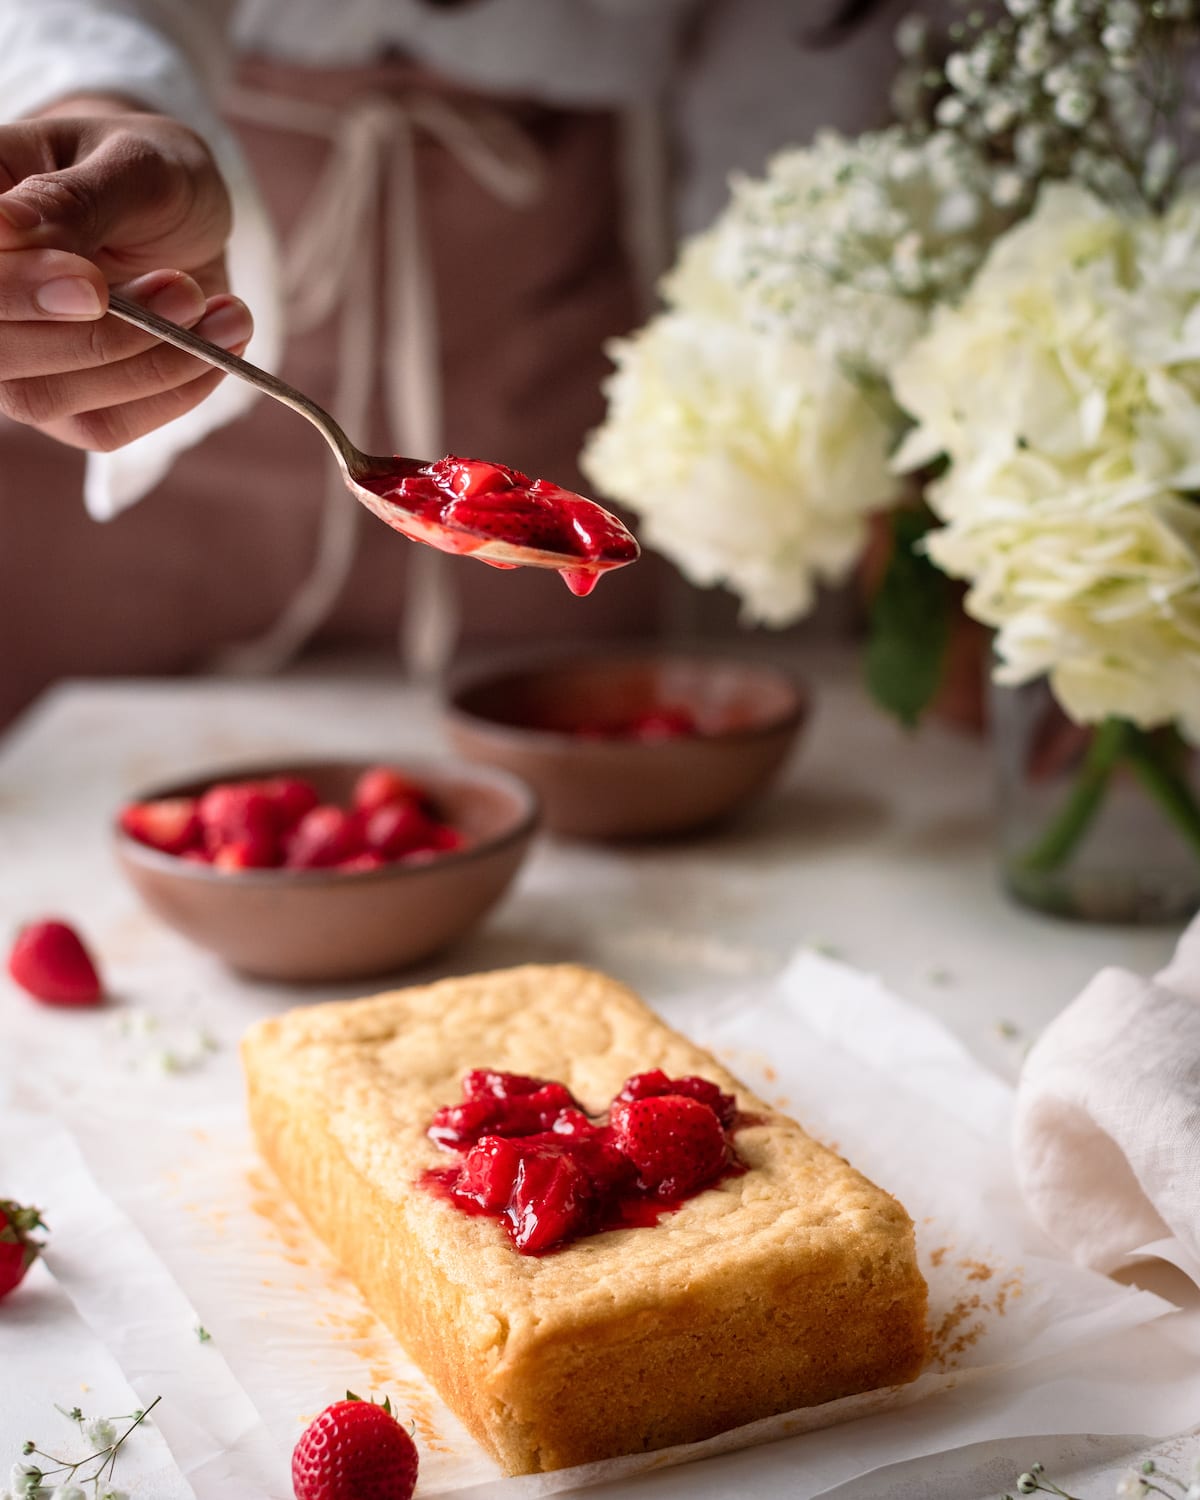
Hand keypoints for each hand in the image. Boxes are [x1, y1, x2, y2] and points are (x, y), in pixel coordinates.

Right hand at [0, 99, 252, 450]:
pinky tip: (222, 340)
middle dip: (96, 337)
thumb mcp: (131, 162)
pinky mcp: (67, 403)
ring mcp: (17, 357)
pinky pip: (105, 425)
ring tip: (220, 308)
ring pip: (47, 397)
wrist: (186, 216)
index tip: (93, 285)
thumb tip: (4, 225)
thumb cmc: (148, 172)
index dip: (17, 291)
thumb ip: (72, 199)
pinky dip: (173, 392)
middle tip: (183, 289)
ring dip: (147, 366)